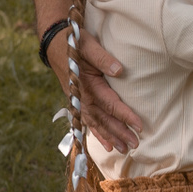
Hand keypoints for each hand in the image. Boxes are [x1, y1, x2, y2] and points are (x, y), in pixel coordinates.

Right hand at [47, 29, 141, 153]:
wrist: (53, 42)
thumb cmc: (73, 41)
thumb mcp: (88, 44)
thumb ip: (102, 58)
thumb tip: (119, 71)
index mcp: (86, 84)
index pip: (109, 104)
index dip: (125, 116)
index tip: (140, 126)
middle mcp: (80, 96)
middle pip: (102, 119)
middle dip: (119, 132)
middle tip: (135, 145)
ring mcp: (77, 100)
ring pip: (94, 123)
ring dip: (109, 137)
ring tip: (123, 150)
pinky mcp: (76, 101)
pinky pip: (86, 120)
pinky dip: (96, 133)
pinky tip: (107, 145)